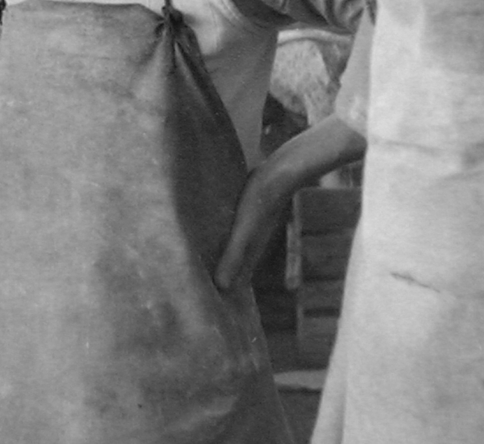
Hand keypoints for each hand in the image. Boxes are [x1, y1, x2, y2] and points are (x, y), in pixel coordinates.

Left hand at [214, 162, 293, 290]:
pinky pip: (232, 233)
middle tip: (202, 295)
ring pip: (234, 250)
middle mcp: (252, 242)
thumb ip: (234, 256)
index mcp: (251, 251)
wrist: (282, 171)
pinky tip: (212, 235)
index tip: (213, 312)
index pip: (238, 281)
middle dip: (222, 281)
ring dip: (222, 261)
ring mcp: (250, 227)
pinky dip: (223, 241)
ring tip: (203, 269)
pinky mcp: (246, 212)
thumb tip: (221, 287)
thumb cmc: (260, 201)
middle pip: (235, 268)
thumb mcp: (244, 230)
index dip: (226, 296)